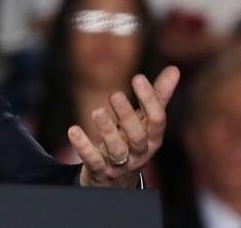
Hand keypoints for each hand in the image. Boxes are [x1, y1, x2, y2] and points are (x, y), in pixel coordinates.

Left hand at [68, 66, 179, 187]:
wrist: (117, 178)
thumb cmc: (133, 140)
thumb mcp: (145, 120)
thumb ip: (159, 96)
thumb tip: (174, 69)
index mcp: (153, 137)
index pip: (156, 119)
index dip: (149, 99)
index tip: (138, 77)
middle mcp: (140, 152)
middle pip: (137, 136)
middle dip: (127, 115)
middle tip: (114, 94)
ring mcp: (121, 164)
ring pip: (117, 149)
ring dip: (107, 130)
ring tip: (97, 111)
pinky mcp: (101, 171)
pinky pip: (93, 160)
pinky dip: (83, 147)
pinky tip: (73, 130)